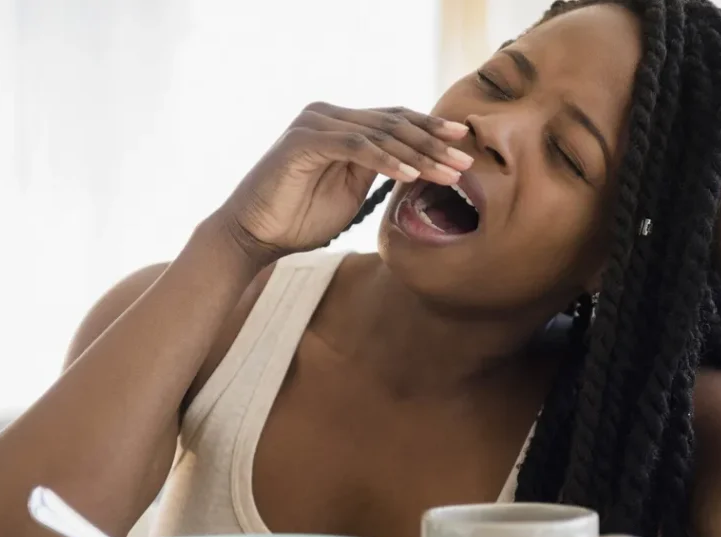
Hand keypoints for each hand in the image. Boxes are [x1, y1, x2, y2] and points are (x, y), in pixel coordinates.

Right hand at [210, 103, 470, 265]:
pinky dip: (385, 160)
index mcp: (342, 125)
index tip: (464, 143)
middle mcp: (328, 116)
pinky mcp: (303, 141)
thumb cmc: (300, 219)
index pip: (395, 120)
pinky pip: (354, 146)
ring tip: (447, 171)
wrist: (254, 237)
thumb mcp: (352, 194)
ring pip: (379, 133)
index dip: (431, 130)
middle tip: (465, 159)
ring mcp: (314, 124)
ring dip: (418, 153)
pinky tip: (410, 175)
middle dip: (433, 142)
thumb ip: (378, 173)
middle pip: (393, 123)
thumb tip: (419, 167)